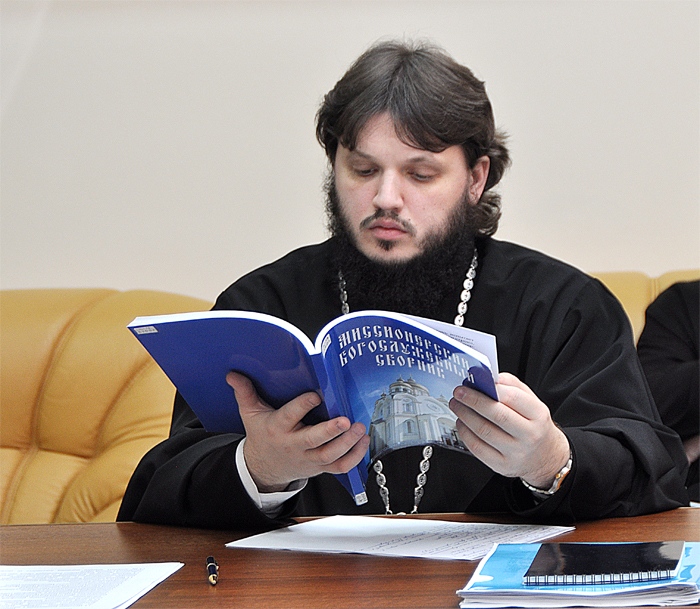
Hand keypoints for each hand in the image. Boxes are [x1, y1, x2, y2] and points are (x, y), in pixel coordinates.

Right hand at [226, 371, 369, 492]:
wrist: (264, 467)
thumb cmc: (262, 435)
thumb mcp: (250, 414)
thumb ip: (244, 393)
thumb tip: (233, 374)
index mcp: (278, 428)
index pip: (290, 416)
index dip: (302, 406)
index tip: (315, 395)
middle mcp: (295, 444)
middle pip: (314, 441)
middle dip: (330, 431)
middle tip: (345, 420)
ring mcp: (310, 458)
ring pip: (331, 455)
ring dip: (348, 443)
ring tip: (359, 428)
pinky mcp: (321, 467)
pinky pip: (340, 467)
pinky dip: (355, 457)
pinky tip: (364, 441)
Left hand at [450, 372, 569, 488]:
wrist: (544, 457)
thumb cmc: (534, 426)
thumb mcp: (532, 403)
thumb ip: (512, 387)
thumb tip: (490, 378)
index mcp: (538, 416)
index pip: (513, 398)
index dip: (491, 388)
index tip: (475, 382)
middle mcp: (529, 435)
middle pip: (496, 415)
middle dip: (473, 401)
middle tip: (459, 392)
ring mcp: (515, 452)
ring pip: (483, 431)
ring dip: (464, 415)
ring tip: (456, 405)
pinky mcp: (501, 465)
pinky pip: (477, 448)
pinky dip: (464, 433)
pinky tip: (461, 423)